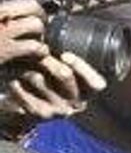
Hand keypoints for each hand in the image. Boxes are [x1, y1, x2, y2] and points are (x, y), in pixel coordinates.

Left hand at [0, 0, 104, 124]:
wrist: (29, 113)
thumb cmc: (50, 86)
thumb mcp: (65, 75)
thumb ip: (69, 62)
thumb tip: (60, 37)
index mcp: (88, 93)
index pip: (96, 83)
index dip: (82, 67)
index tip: (66, 55)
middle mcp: (77, 104)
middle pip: (65, 75)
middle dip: (47, 60)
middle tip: (36, 53)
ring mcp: (58, 110)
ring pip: (39, 79)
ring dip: (26, 68)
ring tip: (20, 64)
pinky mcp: (38, 115)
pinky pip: (22, 91)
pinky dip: (14, 83)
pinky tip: (13, 80)